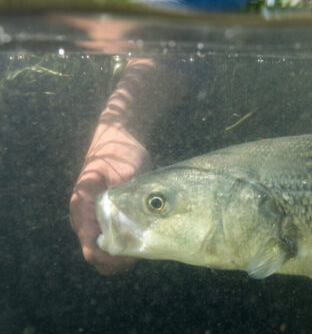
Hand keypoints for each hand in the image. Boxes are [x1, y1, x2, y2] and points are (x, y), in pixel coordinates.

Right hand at [70, 123, 151, 274]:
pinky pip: (109, 238)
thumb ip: (123, 200)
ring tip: (142, 246)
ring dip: (120, 254)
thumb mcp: (125, 175)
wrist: (119, 137)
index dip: (110, 259)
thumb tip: (130, 227)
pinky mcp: (102, 215)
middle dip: (117, 260)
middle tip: (140, 252)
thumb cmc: (120, 153)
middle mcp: (82, 217)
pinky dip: (122, 245)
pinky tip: (140, 238)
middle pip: (95, 255)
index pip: (91, 249)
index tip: (131, 256)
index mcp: (82, 208)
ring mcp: (91, 218)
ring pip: (102, 250)